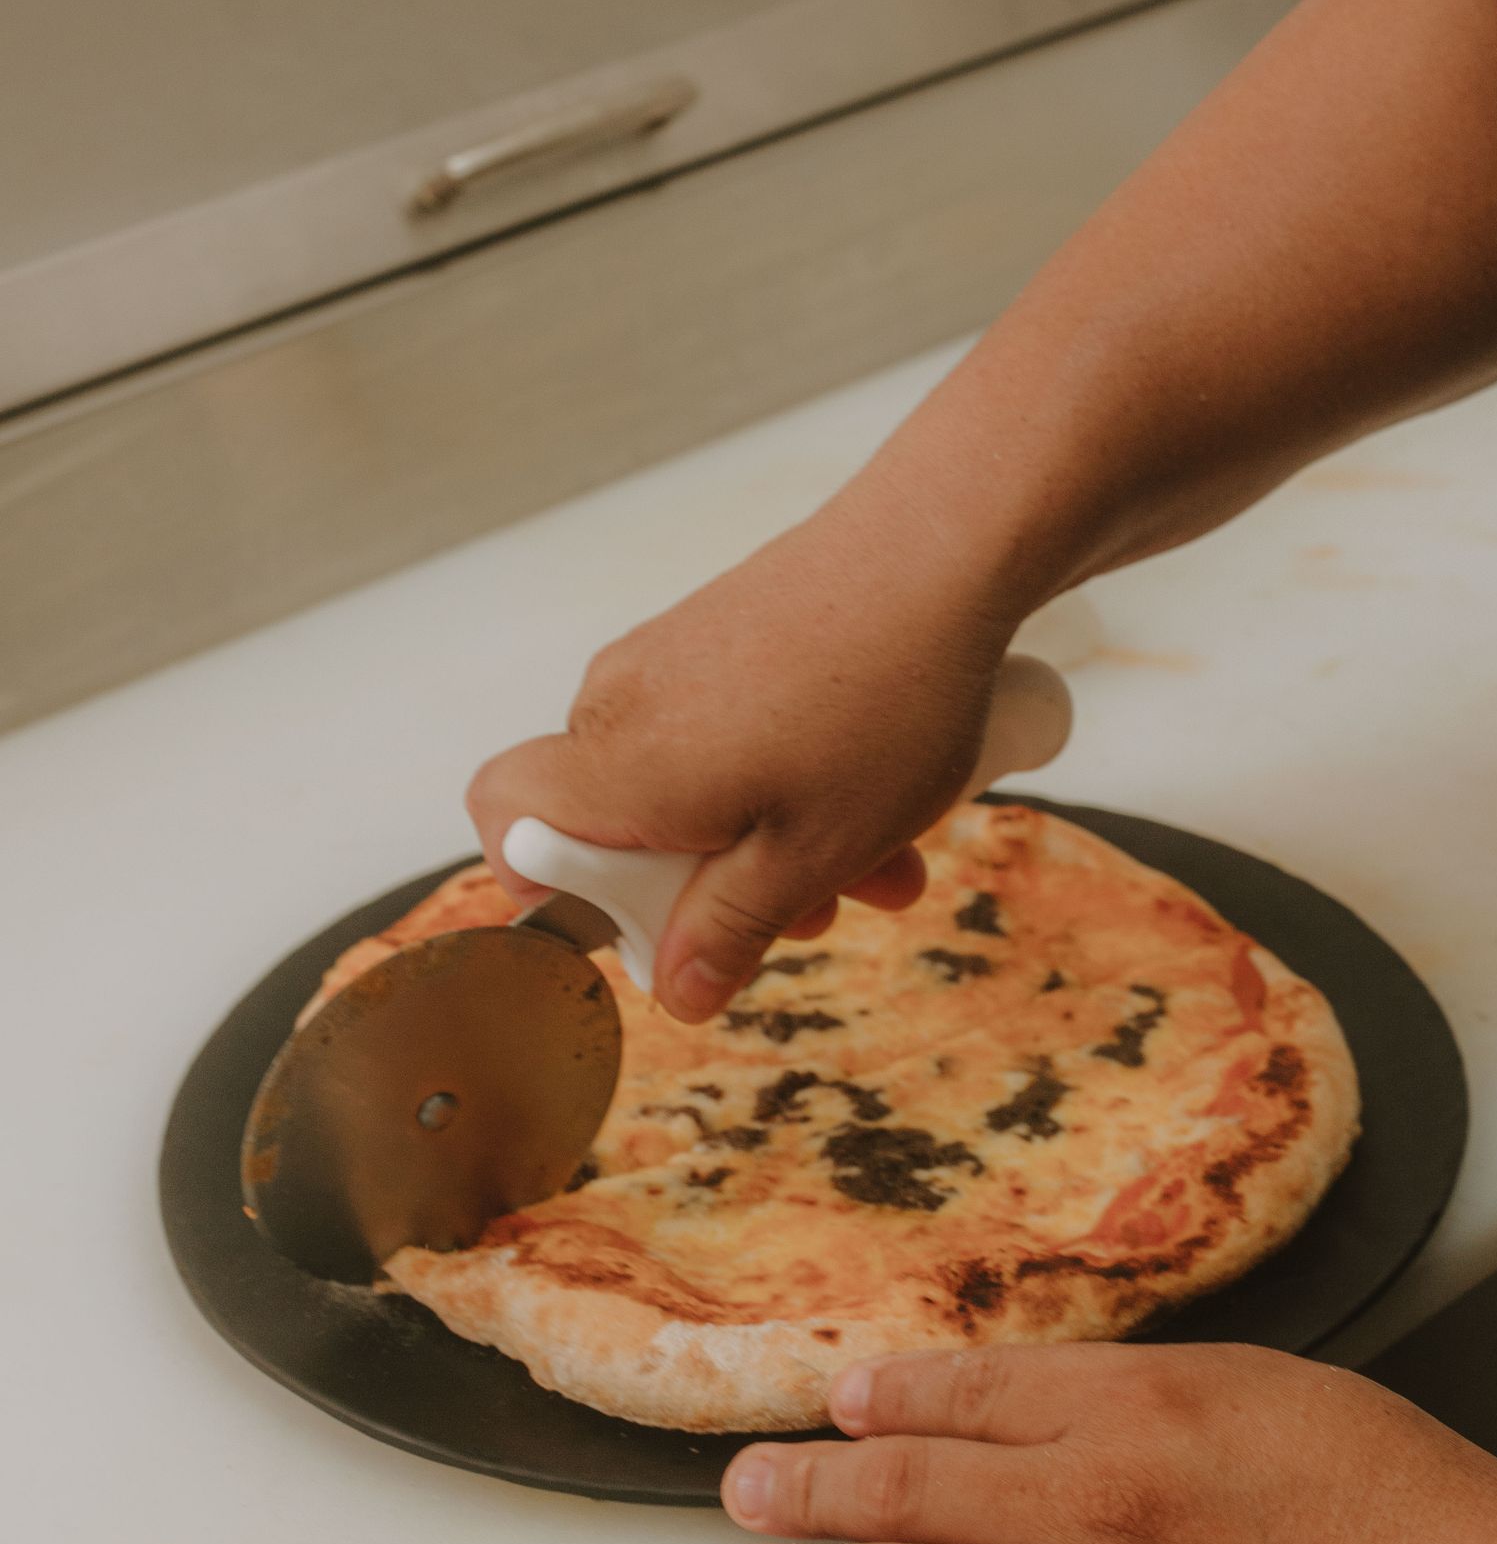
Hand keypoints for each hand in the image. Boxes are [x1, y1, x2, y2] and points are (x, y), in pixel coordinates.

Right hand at [466, 507, 1020, 1021]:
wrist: (943, 551)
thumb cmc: (881, 700)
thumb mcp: (814, 852)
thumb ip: (730, 930)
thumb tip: (677, 991)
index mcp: (620, 765)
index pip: (506, 820)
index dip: (553, 887)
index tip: (652, 919)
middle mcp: (623, 702)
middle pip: (619, 822)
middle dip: (715, 888)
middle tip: (817, 910)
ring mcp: (672, 657)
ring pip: (689, 783)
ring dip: (774, 840)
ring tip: (882, 861)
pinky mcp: (722, 629)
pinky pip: (722, 730)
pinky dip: (786, 778)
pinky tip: (880, 797)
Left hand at [722, 1342, 1496, 1543]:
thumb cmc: (1396, 1501)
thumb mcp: (1263, 1385)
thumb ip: (1142, 1394)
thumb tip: (1052, 1404)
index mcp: (1132, 1407)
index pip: (964, 1390)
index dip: (885, 1395)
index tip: (838, 1399)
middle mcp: (1091, 1510)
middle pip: (905, 1486)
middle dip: (807, 1485)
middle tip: (745, 1486)